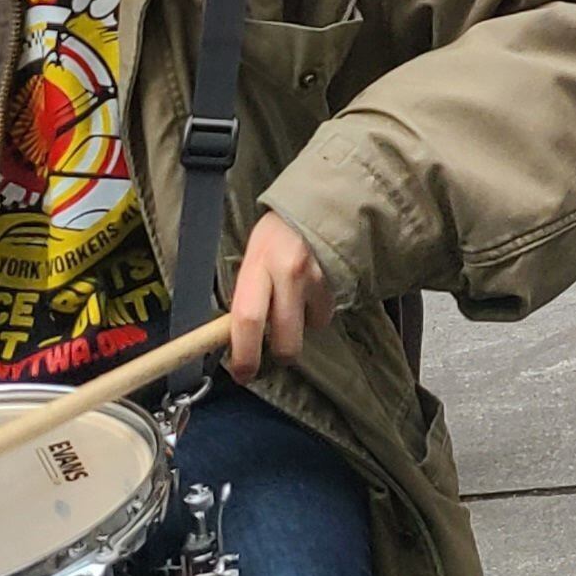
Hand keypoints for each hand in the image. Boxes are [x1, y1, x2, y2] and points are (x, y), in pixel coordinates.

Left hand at [226, 212, 335, 380]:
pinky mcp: (340, 281)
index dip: (244, 354)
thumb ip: (248, 291)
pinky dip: (318, 312)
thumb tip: (235, 336)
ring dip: (301, 327)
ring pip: (309, 329)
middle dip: (279, 354)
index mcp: (258, 264)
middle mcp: (289, 272)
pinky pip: (326, 314)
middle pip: (284, 339)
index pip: (246, 319)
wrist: (322, 202)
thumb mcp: (255, 255)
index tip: (242, 373)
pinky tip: (312, 293)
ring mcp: (318, 278)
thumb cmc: (279, 232)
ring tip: (295, 305)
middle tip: (274, 350)